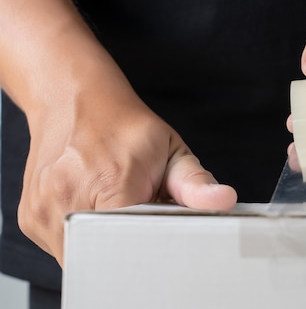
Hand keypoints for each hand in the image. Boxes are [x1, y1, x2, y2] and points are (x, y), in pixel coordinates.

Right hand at [18, 83, 236, 266]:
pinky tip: (93, 210)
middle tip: (137, 218)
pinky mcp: (30, 219)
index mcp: (110, 182)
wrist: (73, 100)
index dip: (151, 248)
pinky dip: (83, 239)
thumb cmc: (124, 126)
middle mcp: (68, 198)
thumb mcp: (170, 149)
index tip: (159, 238)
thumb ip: (195, 182)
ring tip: (114, 208)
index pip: (132, 244)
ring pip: (82, 257)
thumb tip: (223, 201)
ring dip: (104, 244)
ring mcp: (43, 211)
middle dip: (128, 248)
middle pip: (106, 255)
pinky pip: (62, 248)